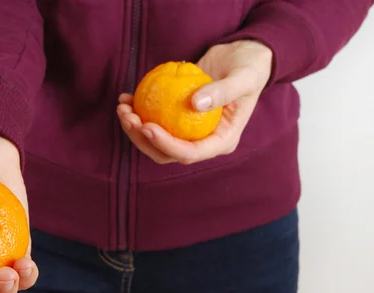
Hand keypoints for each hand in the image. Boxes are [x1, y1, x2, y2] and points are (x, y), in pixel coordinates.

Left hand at [117, 40, 272, 164]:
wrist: (243, 57)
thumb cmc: (250, 67)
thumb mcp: (244, 77)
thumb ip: (223, 91)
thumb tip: (195, 104)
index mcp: (221, 141)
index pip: (190, 154)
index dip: (166, 145)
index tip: (146, 126)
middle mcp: (203, 141)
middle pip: (166, 153)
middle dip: (142, 139)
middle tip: (128, 117)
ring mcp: (188, 131)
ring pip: (155, 140)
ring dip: (134, 128)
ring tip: (123, 107)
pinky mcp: (177, 117)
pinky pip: (154, 120)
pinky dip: (138, 110)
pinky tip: (126, 97)